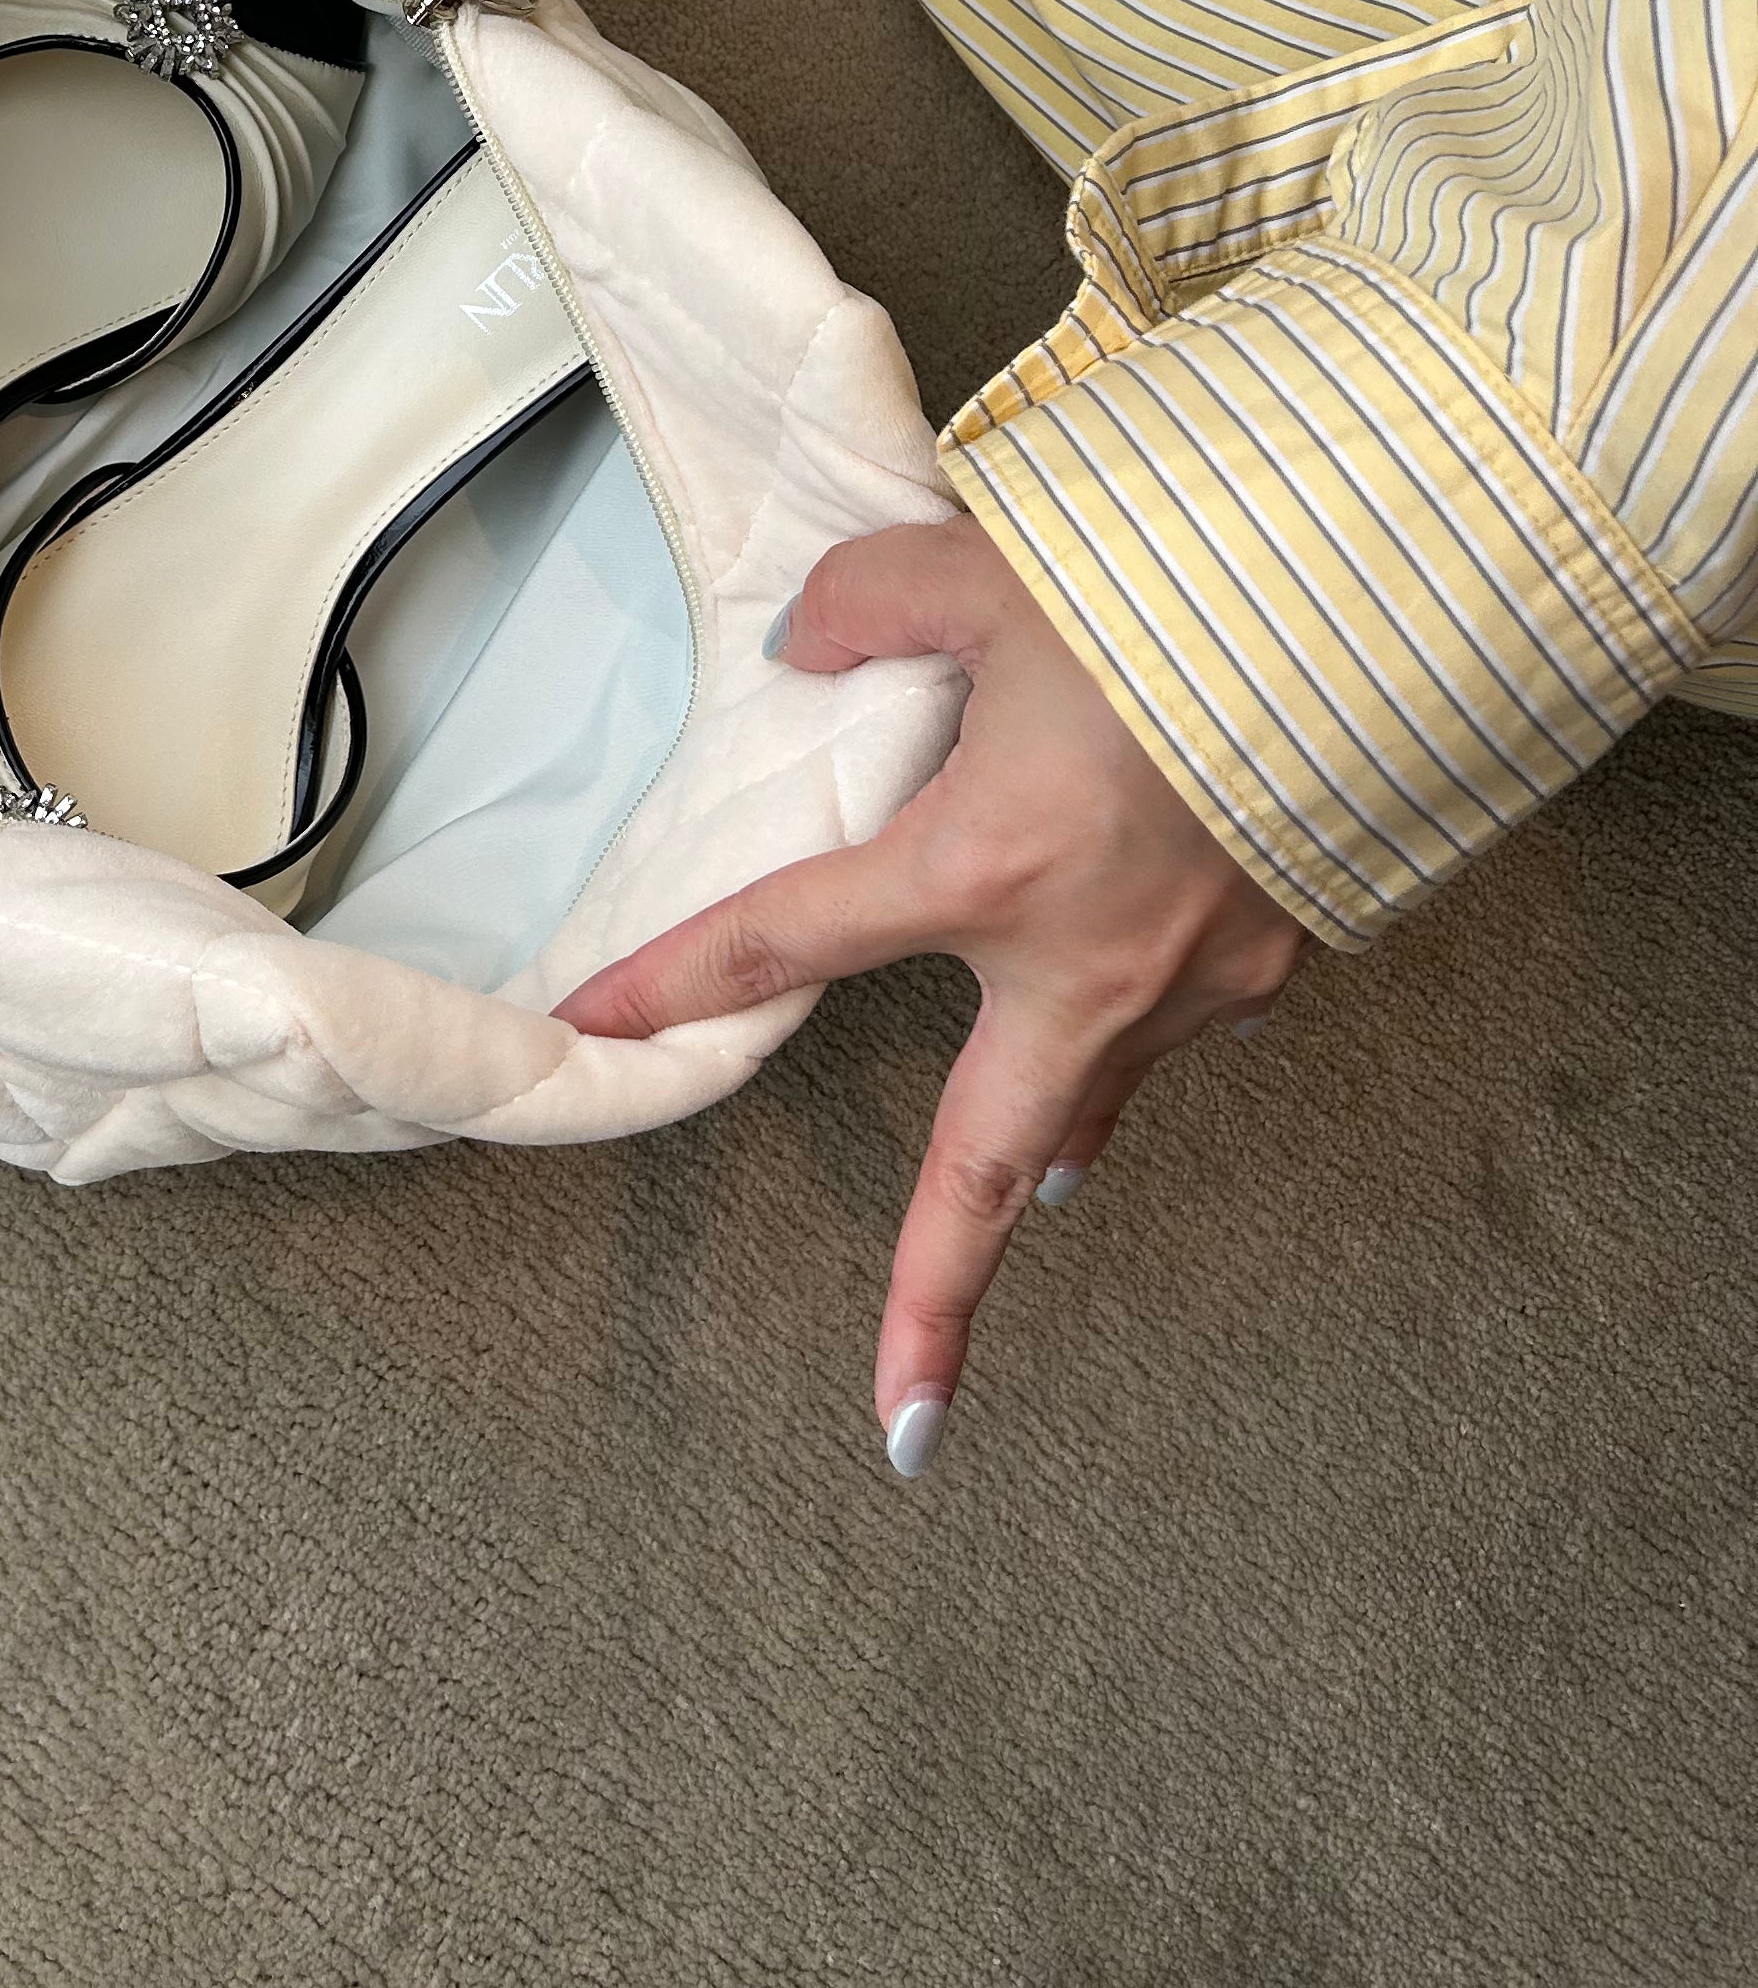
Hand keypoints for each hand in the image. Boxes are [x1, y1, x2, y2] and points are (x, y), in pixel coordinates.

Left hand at [554, 517, 1306, 1474]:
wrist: (1391, 613)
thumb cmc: (1185, 591)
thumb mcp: (992, 568)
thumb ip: (873, 603)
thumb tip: (811, 640)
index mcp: (982, 869)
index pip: (788, 940)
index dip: (679, 981)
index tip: (596, 1027)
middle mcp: (1084, 960)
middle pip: (978, 1167)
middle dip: (935, 1303)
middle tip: (904, 1419)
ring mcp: (1199, 976)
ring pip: (1096, 1090)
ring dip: (1055, 1139)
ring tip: (1035, 1192)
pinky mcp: (1284, 952)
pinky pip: (1189, 1019)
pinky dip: (1150, 1024)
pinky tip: (1143, 995)